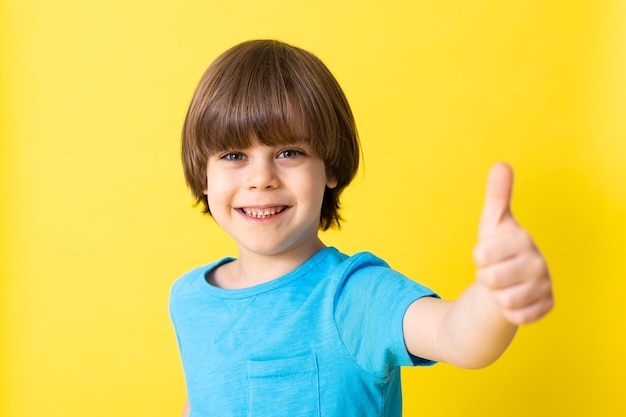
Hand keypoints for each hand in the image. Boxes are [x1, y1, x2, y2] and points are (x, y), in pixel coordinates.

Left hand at [473, 163, 552, 324]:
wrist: (509, 282)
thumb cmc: (498, 250)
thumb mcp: (493, 223)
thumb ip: (497, 195)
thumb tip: (501, 164)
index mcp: (522, 240)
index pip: (482, 255)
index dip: (478, 257)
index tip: (486, 254)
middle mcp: (538, 262)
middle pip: (490, 279)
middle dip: (485, 278)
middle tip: (494, 272)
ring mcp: (543, 286)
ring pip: (502, 300)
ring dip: (496, 296)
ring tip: (503, 286)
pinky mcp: (545, 307)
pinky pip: (515, 317)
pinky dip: (508, 312)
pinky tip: (512, 300)